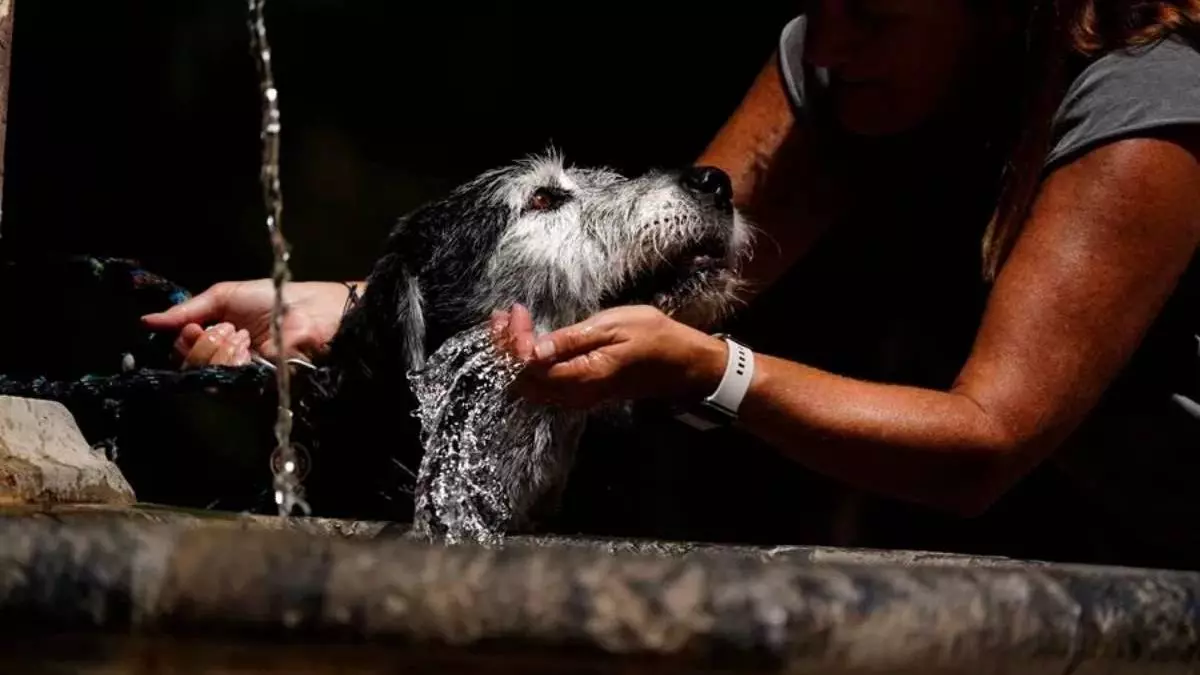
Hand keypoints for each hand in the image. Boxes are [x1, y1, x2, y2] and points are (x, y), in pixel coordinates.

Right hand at [141, 279, 359, 361]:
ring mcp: (241, 375)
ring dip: (215, 348)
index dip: (182, 340)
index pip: (184, 352)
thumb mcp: (223, 297)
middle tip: (219, 328)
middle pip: (189, 366)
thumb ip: (187, 310)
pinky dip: (228, 357)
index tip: (194, 325)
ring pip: (205, 373)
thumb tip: (147, 321)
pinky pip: (226, 378)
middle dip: (197, 343)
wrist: (309, 307)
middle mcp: (226, 360)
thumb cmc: (273, 298)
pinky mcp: (255, 384)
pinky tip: (243, 343)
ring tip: (238, 333)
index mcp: (217, 339)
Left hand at [490, 303, 727, 408]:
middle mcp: (575, 394)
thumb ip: (571, 340)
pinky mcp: (579, 393)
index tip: (515, 311)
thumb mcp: (613, 327)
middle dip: (505, 348)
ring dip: (513, 356)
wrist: (681, 362)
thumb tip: (534, 349)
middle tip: (501, 316)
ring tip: (508, 324)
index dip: (513, 341)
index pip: (530, 366)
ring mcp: (577, 397)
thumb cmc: (653, 337)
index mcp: (583, 376)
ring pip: (530, 385)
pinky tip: (528, 342)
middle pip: (522, 380)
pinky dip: (528, 363)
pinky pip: (542, 385)